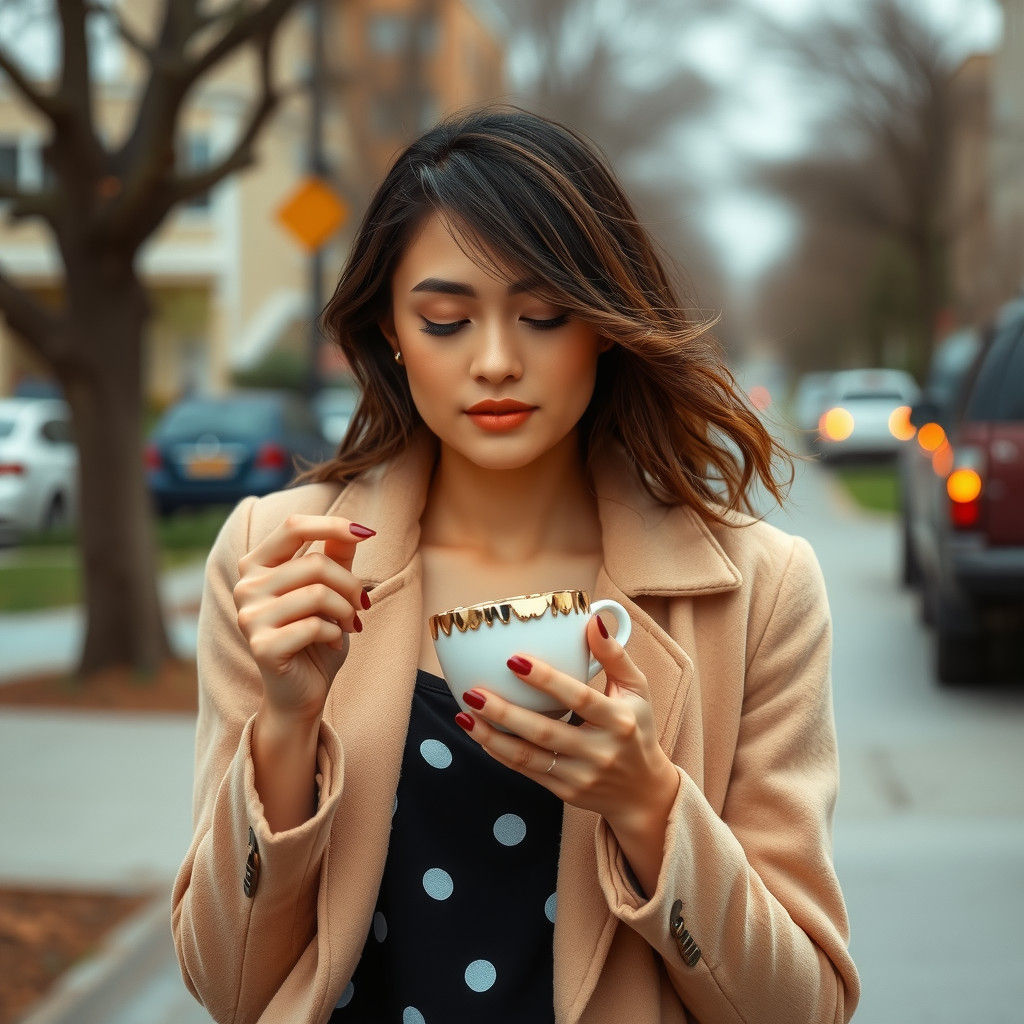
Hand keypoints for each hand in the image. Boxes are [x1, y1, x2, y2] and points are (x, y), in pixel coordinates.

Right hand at [233, 513, 374, 723]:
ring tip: (349, 624)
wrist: (301, 691)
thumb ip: (335, 558)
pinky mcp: (261, 645)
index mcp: (256, 565)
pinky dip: (335, 634)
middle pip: (315, 564)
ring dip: (345, 611)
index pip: (293, 527)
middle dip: (350, 585)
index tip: (367, 533)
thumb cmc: (315, 636)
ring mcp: (249, 616)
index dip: (333, 525)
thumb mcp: (329, 590)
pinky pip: (314, 626)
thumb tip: (355, 530)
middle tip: (360, 606)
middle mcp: (246, 586)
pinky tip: (333, 643)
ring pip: (317, 594)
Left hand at [455, 614, 675, 828]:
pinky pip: (526, 771)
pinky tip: (478, 734)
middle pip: (545, 732)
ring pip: (528, 757)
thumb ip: (615, 655)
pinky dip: (499, 753)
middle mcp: (599, 751)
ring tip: (465, 714)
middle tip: (473, 691)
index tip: (514, 659)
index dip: (546, 679)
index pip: (579, 698)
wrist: (643, 792)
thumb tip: (593, 619)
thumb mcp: (636, 690)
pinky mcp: (564, 792)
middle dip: (505, 712)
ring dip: (492, 737)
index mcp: (618, 721)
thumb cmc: (637, 729)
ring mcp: (580, 776)